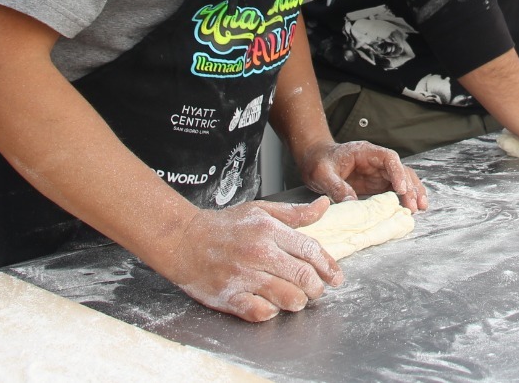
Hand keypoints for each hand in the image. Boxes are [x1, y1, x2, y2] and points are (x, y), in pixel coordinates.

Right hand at [164, 198, 342, 321]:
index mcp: (268, 230)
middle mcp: (258, 252)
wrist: (182, 240)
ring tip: (296, 299)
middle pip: (303, 276)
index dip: (328, 265)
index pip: (310, 249)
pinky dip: (271, 312)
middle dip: (316, 287)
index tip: (336, 276)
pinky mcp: (229, 296)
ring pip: (287, 297)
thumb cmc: (223, 226)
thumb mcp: (260, 211)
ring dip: (298, 301)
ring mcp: (243, 276)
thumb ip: (295, 214)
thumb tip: (324, 206)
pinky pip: (260, 312)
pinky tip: (271, 305)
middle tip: (315, 290)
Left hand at [296, 139, 428, 211]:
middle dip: (410, 187)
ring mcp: (379, 173)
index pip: (388, 158)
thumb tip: (351, 203)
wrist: (315, 161)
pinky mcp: (377, 184)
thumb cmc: (319, 162)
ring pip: (403, 179)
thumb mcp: (323, 174)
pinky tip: (411, 208)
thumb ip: (336, 187)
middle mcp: (377, 161)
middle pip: (401, 170)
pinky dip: (405, 198)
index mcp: (366, 152)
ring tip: (420, 207)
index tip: (401, 189)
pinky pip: (396, 189)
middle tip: (413, 206)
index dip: (397, 172)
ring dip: (413, 192)